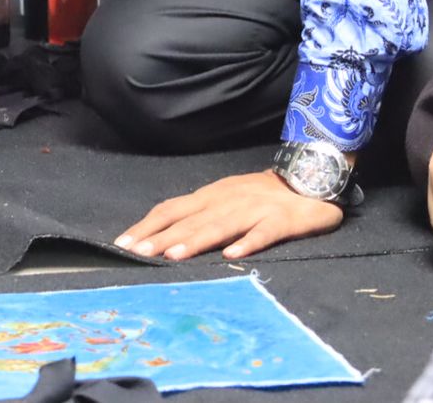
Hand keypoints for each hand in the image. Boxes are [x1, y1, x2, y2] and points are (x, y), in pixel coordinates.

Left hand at [115, 170, 343, 260]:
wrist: (310, 177)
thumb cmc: (260, 195)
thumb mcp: (224, 200)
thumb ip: (198, 216)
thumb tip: (161, 238)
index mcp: (210, 196)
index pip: (171, 209)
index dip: (147, 225)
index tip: (122, 243)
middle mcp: (227, 200)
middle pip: (190, 219)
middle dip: (161, 236)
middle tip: (137, 253)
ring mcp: (254, 209)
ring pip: (220, 225)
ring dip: (195, 240)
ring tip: (173, 255)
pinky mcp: (282, 220)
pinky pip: (264, 233)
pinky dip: (248, 242)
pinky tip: (232, 256)